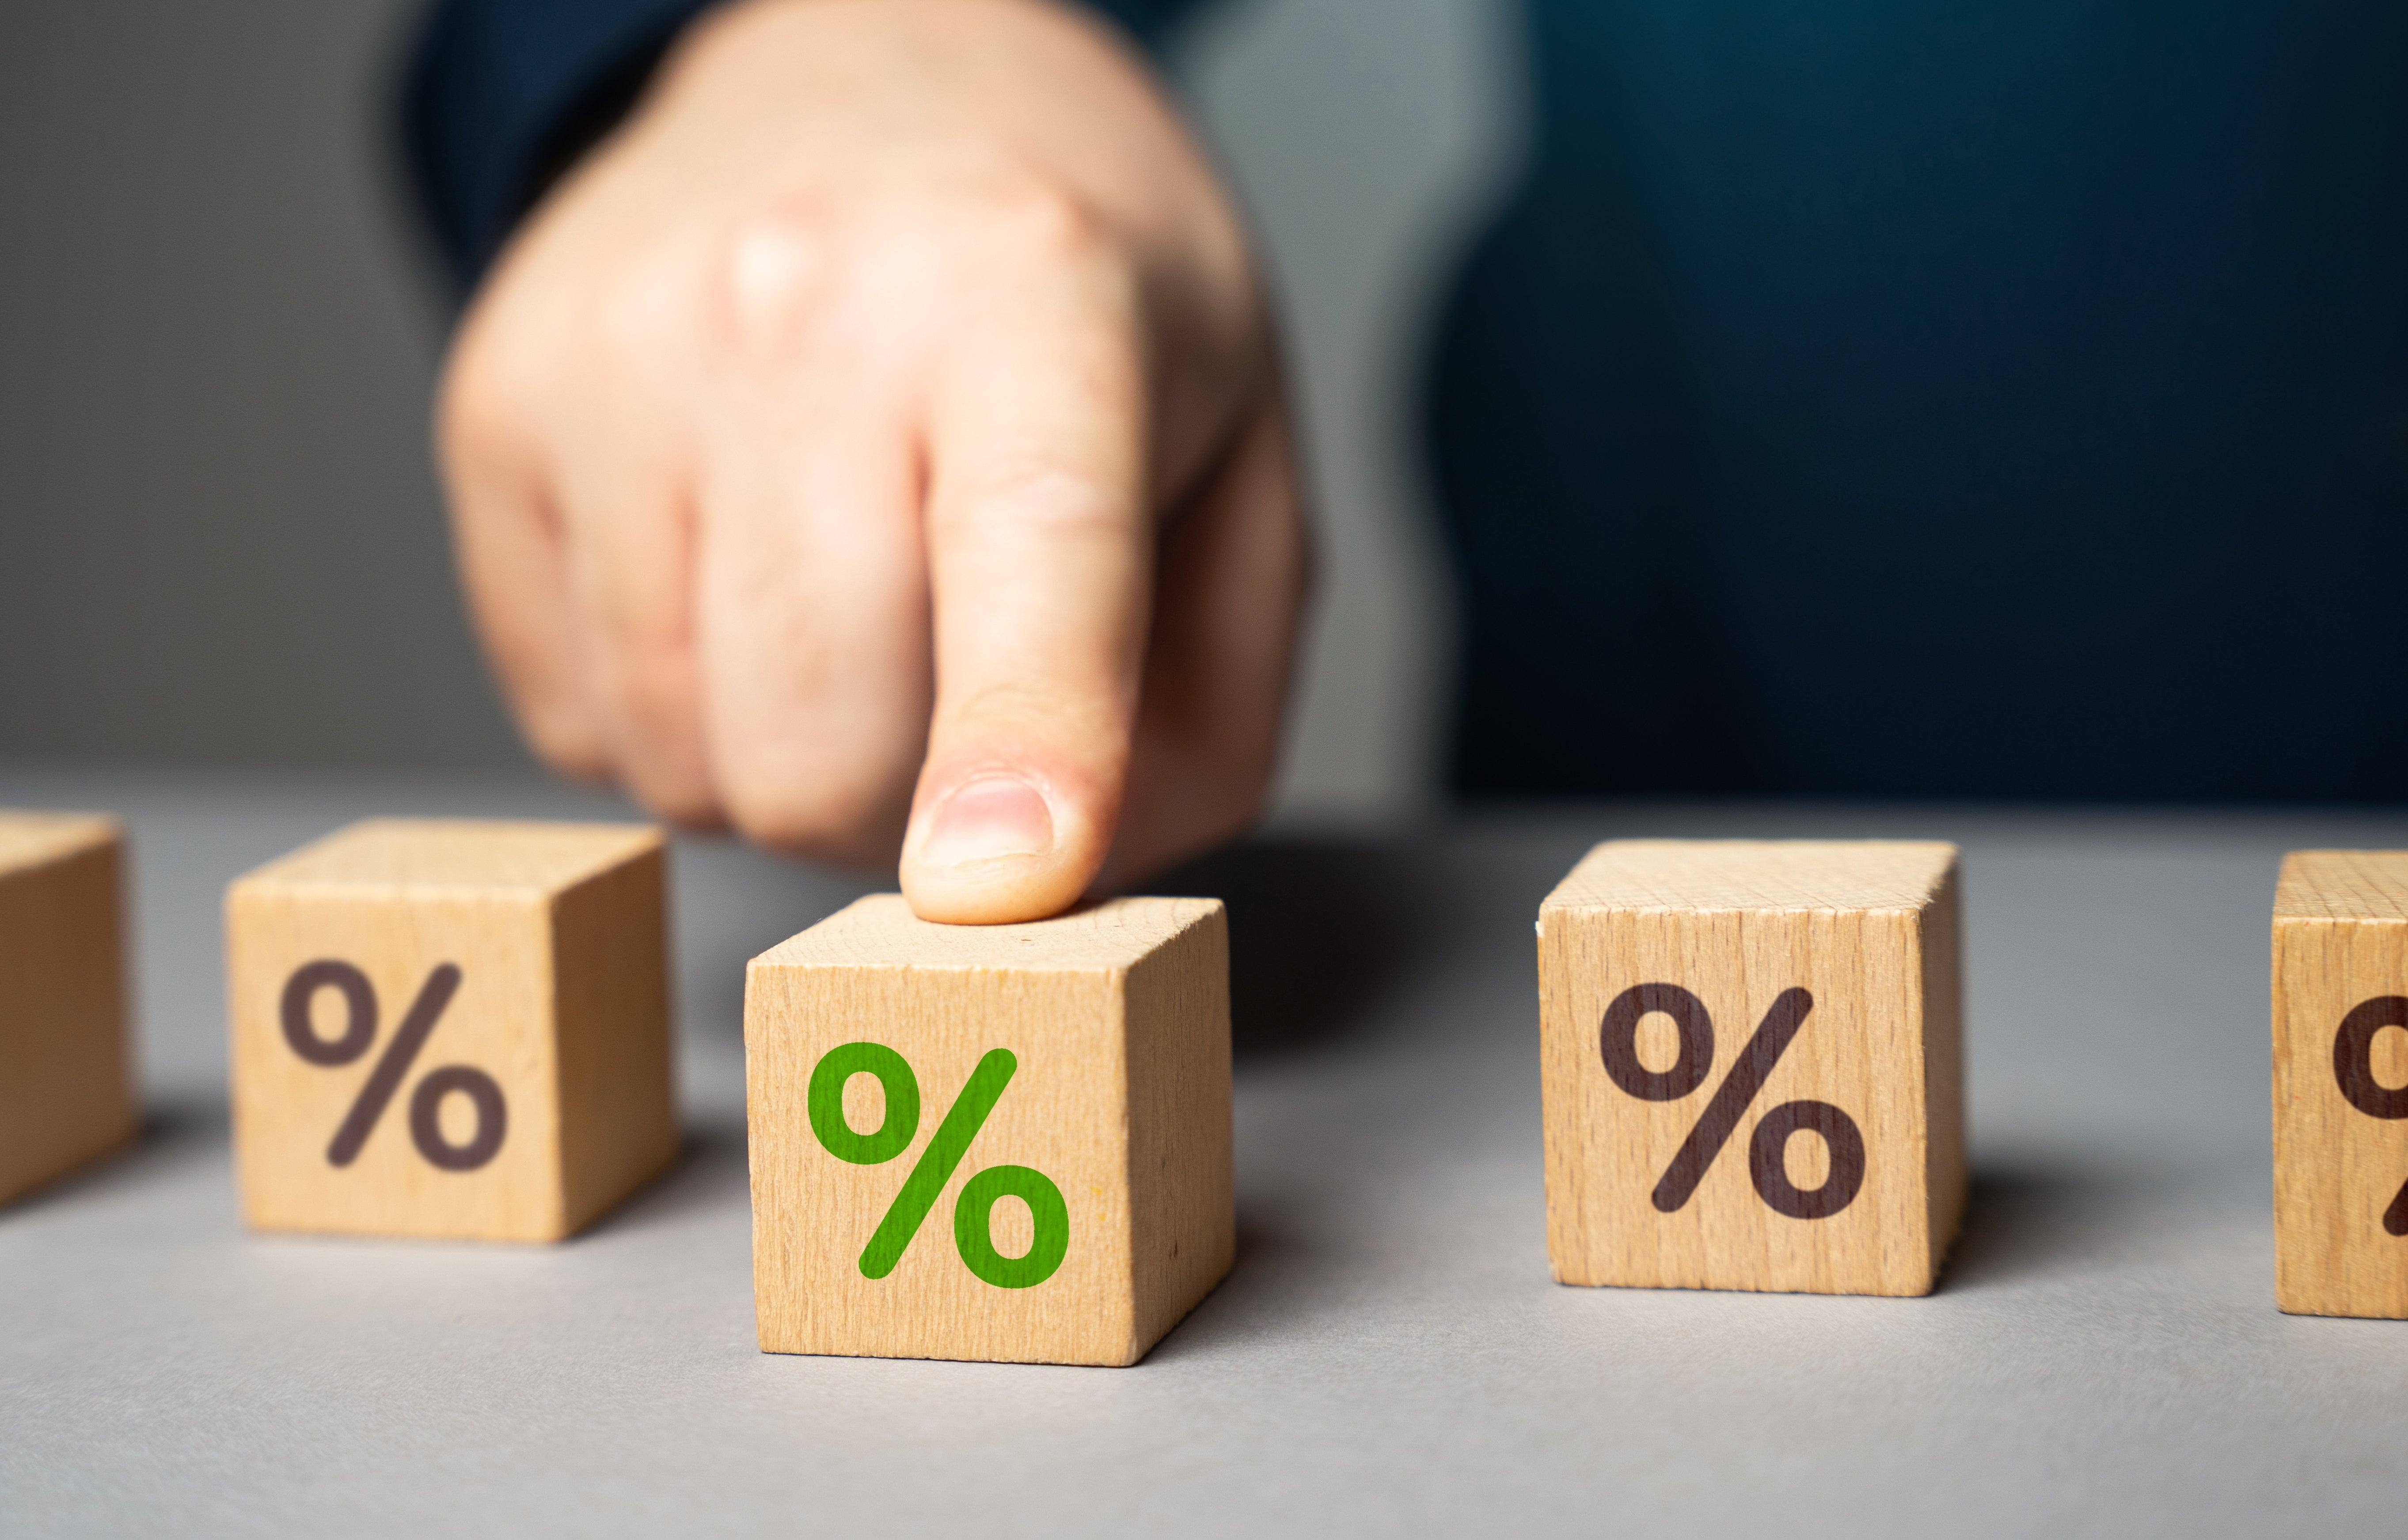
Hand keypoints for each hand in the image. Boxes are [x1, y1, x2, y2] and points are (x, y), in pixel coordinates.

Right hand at [435, 0, 1307, 921]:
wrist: (857, 62)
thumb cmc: (1068, 287)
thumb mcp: (1238, 457)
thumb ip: (1209, 701)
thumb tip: (1072, 890)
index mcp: (1034, 304)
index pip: (1028, 551)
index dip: (1016, 740)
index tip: (998, 884)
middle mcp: (799, 310)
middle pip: (814, 743)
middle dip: (895, 810)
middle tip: (947, 702)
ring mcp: (616, 360)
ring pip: (680, 760)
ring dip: (777, 762)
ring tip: (840, 609)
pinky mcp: (496, 413)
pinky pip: (574, 719)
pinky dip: (669, 715)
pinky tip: (730, 580)